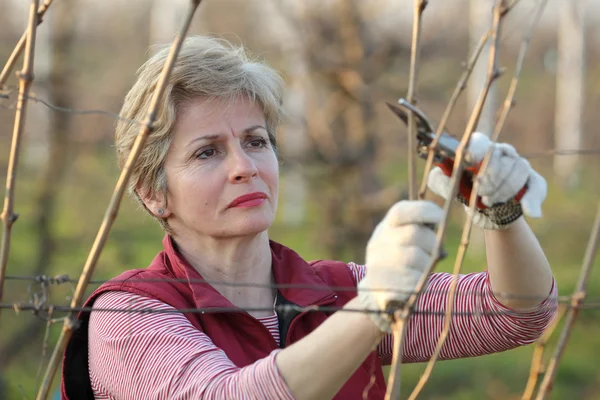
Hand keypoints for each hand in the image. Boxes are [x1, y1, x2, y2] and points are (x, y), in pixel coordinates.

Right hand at [357, 200, 442, 332]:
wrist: (377, 289)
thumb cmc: (400, 258)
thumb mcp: (403, 237)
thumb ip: (421, 228)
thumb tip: (442, 228)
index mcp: (386, 227)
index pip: (401, 211)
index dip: (424, 210)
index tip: (440, 216)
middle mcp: (379, 242)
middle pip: (415, 233)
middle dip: (432, 242)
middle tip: (433, 251)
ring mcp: (380, 264)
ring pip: (416, 257)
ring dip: (426, 263)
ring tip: (421, 268)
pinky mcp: (385, 285)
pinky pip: (414, 279)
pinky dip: (420, 281)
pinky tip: (415, 281)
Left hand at [427, 132, 546, 229]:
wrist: (486, 213)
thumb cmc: (466, 194)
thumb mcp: (450, 190)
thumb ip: (440, 182)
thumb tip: (439, 174)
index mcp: (479, 149)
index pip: (479, 141)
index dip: (476, 151)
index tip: (470, 162)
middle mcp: (499, 152)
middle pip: (499, 156)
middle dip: (489, 176)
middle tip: (479, 192)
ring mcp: (517, 164)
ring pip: (517, 169)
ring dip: (503, 189)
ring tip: (488, 201)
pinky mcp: (531, 180)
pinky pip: (536, 185)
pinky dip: (532, 199)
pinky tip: (529, 212)